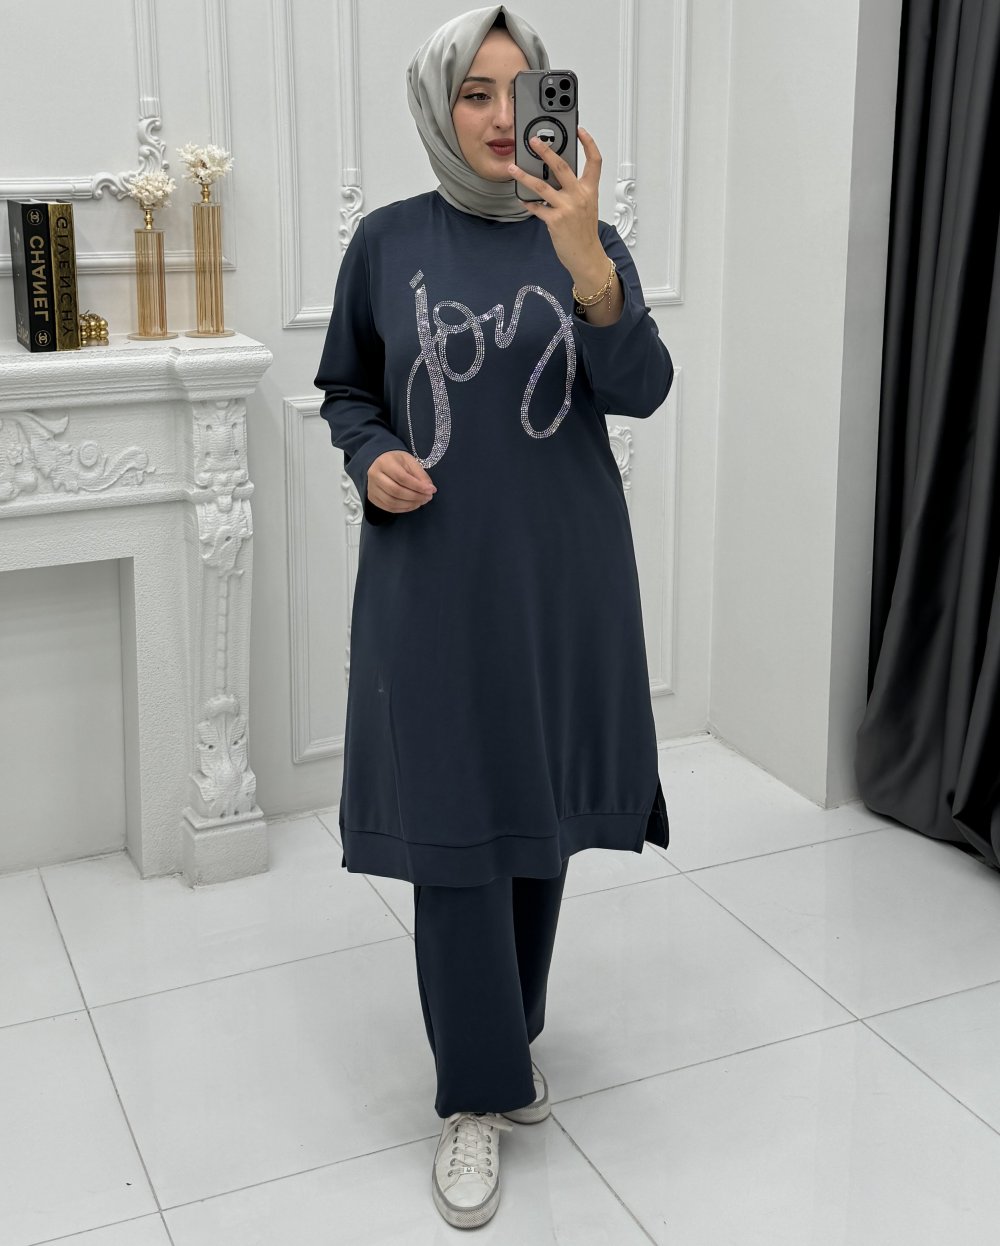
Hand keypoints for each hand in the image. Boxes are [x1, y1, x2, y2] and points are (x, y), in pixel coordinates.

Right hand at [368, 450, 435, 511]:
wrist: (381, 463)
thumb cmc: (397, 461)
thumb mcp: (410, 461)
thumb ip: (420, 474)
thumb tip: (430, 489)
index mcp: (384, 463)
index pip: (402, 478)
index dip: (418, 486)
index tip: (431, 490)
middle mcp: (374, 475)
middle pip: (396, 491)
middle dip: (415, 496)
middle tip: (428, 497)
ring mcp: (371, 488)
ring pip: (392, 502)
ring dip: (410, 504)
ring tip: (422, 501)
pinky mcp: (373, 498)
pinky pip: (388, 508)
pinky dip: (403, 509)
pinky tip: (413, 505)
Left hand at [507, 125, 605, 282]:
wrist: (586, 256)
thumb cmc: (585, 233)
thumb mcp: (587, 207)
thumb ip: (575, 190)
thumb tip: (555, 179)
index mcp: (590, 190)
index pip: (594, 161)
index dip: (588, 143)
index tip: (580, 131)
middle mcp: (579, 196)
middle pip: (561, 166)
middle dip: (546, 150)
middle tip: (533, 141)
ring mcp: (567, 208)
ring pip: (542, 186)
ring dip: (524, 176)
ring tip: (512, 169)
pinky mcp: (555, 221)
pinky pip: (537, 208)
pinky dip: (528, 203)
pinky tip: (522, 199)